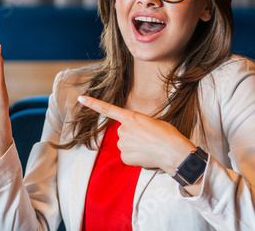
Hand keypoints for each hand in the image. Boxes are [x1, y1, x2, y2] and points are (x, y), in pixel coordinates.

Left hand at [77, 95, 195, 174]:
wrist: (173, 152)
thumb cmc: (167, 135)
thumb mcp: (153, 122)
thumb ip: (138, 125)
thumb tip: (134, 137)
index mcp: (131, 117)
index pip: (107, 109)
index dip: (93, 103)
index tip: (81, 98)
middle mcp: (123, 129)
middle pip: (123, 132)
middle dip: (133, 135)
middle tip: (149, 138)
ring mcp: (122, 144)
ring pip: (125, 144)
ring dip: (135, 146)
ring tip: (150, 147)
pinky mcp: (124, 157)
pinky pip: (127, 155)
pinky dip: (135, 156)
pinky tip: (146, 155)